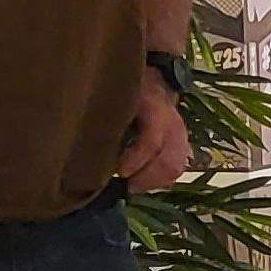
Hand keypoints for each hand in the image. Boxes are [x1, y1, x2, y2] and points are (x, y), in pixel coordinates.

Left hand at [117, 77, 191, 191]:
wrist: (153, 84)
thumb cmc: (129, 92)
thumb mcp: (116, 98)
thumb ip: (106, 118)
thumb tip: (87, 144)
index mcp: (156, 111)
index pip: (152, 142)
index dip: (136, 160)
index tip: (120, 172)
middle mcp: (174, 126)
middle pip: (169, 161)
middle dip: (146, 178)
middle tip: (125, 186)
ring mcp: (181, 137)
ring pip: (176, 168)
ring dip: (154, 182)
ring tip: (133, 185)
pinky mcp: (182, 146)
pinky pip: (177, 168)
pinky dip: (162, 179)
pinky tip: (145, 181)